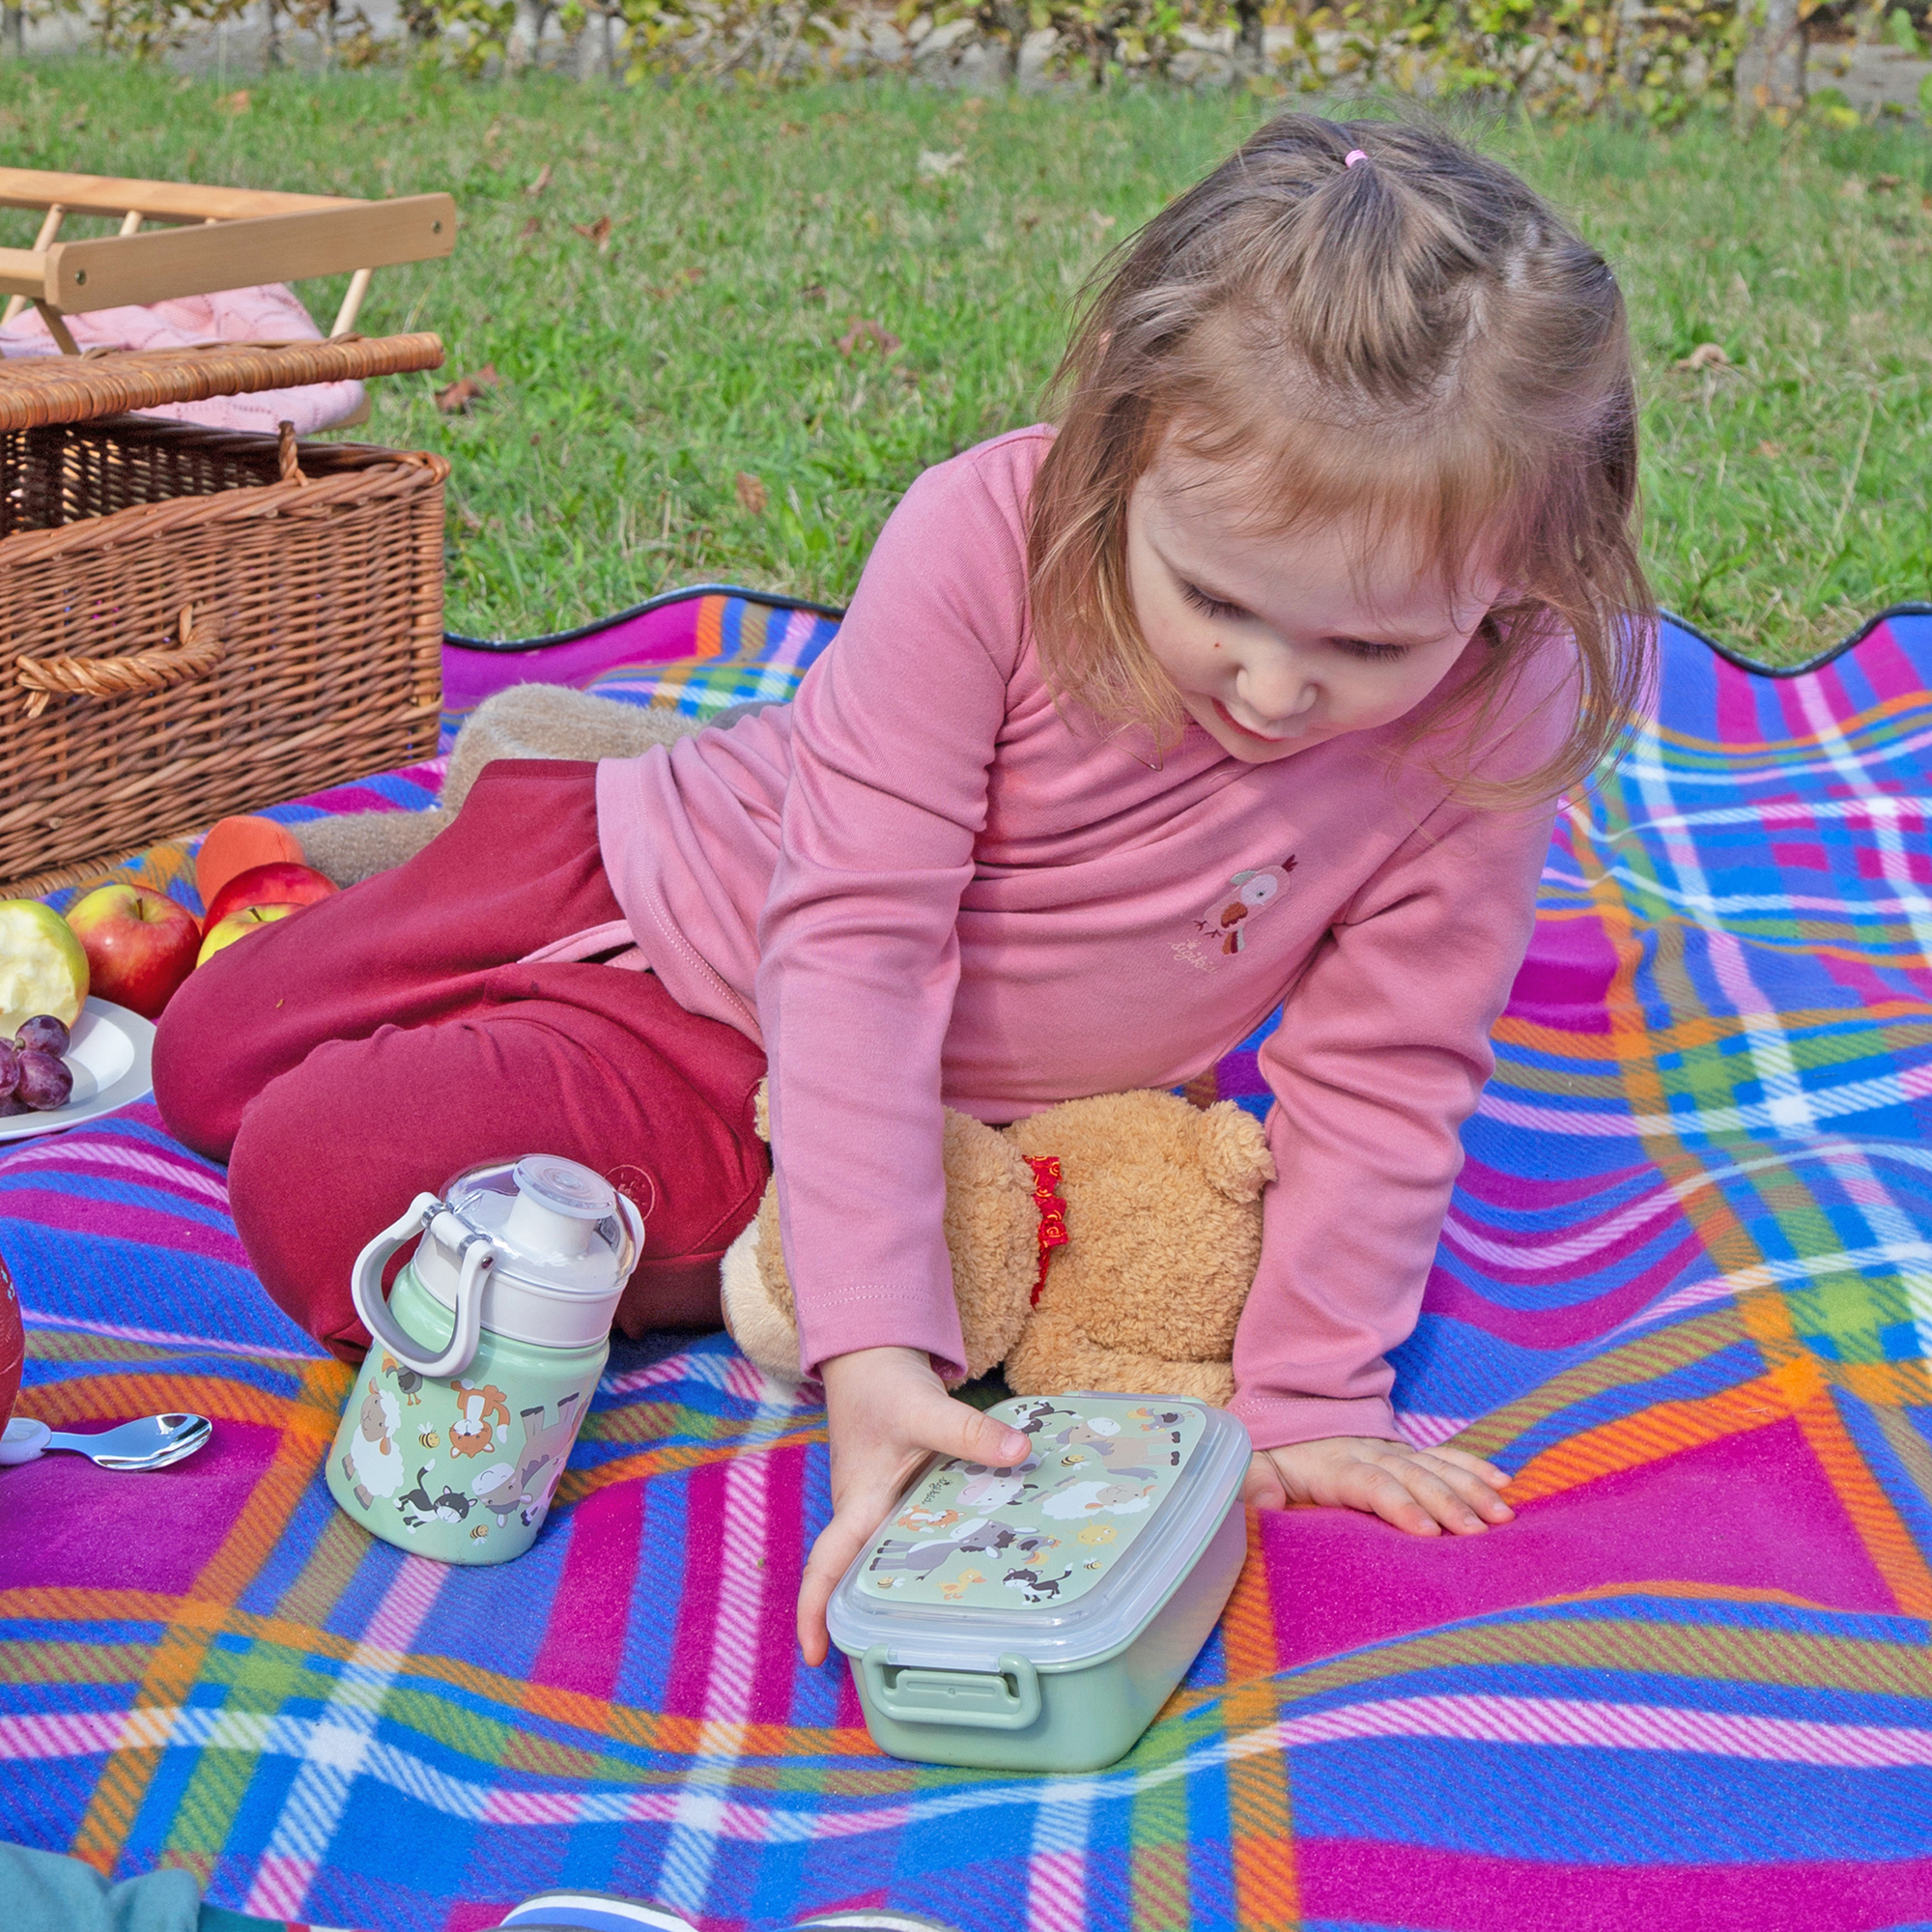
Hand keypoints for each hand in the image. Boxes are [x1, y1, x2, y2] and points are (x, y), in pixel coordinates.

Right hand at [796, 1345, 1030, 1665]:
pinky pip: (918, 1535)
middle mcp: (866, 1515)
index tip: (818, 1655)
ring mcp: (883, 1508)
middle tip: (915, 1657)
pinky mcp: (904, 1497)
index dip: (816, 1611)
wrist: (874, 1358)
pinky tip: (981, 1562)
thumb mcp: (924, 1408)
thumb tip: (1020, 1452)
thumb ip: (969, 1433)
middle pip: (863, 1575)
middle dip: (877, 1617)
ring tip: (961, 1624)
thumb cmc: (883, 1386)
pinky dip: (941, 1550)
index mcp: (857, 1504)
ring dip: (915, 1586)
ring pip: (894, 1557)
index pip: (827, 1566)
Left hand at [1242, 1435, 1513, 1535]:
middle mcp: (1370, 1454)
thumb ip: (1254, 1484)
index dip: (1399, 1505)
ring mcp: (1392, 1451)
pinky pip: (1445, 1457)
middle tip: (1477, 1531)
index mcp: (1334, 1465)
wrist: (1288, 1416)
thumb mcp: (1253, 1468)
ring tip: (1502, 1515)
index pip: (1371, 1484)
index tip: (1427, 1530)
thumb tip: (1264, 1504)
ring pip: (1436, 1467)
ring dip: (1470, 1489)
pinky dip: (1474, 1467)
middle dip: (1447, 1503)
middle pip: (1413, 1477)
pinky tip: (1503, 1483)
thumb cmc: (1273, 1457)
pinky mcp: (1407, 1453)